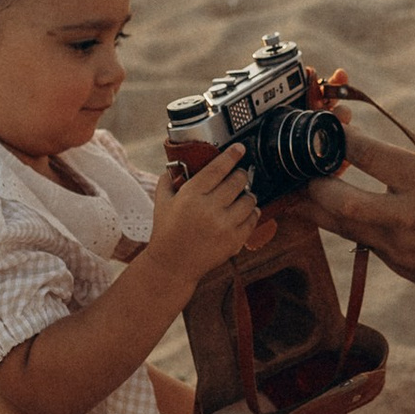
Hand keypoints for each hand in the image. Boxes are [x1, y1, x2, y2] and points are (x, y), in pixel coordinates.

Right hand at [140, 146, 263, 289]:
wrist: (172, 265)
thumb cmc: (166, 231)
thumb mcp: (161, 202)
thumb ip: (168, 180)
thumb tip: (175, 165)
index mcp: (191, 195)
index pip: (218, 168)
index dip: (232, 155)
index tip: (240, 149)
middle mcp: (209, 208)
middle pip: (238, 181)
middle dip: (241, 175)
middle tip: (239, 176)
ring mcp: (224, 225)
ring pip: (249, 199)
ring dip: (248, 195)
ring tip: (242, 196)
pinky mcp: (234, 240)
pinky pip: (253, 219)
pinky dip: (252, 213)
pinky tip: (246, 212)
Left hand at [297, 130, 414, 304]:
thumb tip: (389, 151)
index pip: (367, 155)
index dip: (341, 137)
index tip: (331, 127)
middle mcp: (406, 217)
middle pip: (339, 201)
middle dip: (314, 182)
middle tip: (306, 167)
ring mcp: (398, 247)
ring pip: (339, 227)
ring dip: (316, 207)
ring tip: (300, 191)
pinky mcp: (397, 267)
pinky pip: (362, 241)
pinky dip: (348, 223)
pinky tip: (342, 211)